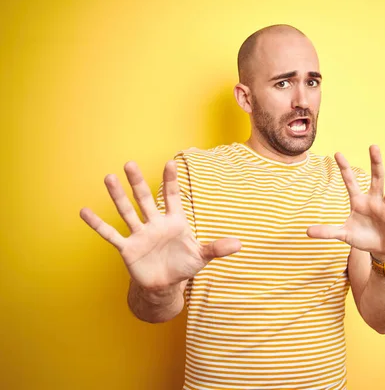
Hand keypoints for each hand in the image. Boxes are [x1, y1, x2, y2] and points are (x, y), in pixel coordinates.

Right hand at [80, 160, 240, 289]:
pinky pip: (111, 235)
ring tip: (108, 178)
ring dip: (118, 196)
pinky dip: (98, 225)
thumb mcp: (202, 257)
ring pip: (127, 212)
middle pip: (145, 199)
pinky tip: (83, 211)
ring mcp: (140, 235)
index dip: (171, 181)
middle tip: (129, 163)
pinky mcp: (128, 249)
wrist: (166, 285)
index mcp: (174, 222)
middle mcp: (155, 224)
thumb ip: (217, 248)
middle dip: (138, 182)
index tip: (171, 162)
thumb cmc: (183, 266)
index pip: (172, 197)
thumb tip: (239, 244)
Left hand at [307, 145, 384, 260]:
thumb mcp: (344, 235)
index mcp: (360, 201)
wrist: (381, 250)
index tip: (337, 153)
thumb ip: (327, 232)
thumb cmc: (364, 237)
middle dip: (374, 163)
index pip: (351, 182)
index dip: (344, 169)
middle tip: (373, 146)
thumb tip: (306, 231)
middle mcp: (375, 201)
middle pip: (375, 179)